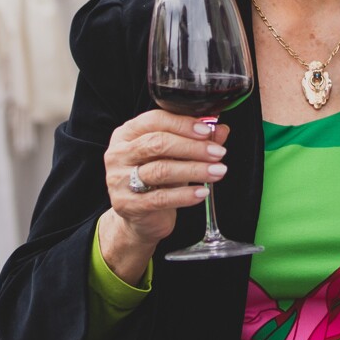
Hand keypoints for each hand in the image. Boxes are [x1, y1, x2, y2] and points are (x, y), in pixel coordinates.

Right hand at [96, 109, 229, 281]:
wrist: (140, 218)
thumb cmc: (157, 181)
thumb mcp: (175, 156)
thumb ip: (196, 141)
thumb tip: (220, 129)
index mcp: (127, 134)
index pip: (155, 120)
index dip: (183, 124)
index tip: (208, 131)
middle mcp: (118, 154)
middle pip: (157, 143)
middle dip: (192, 147)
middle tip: (217, 153)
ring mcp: (119, 180)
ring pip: (160, 170)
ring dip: (194, 169)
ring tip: (217, 171)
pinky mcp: (127, 204)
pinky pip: (160, 198)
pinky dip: (185, 194)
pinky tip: (202, 192)